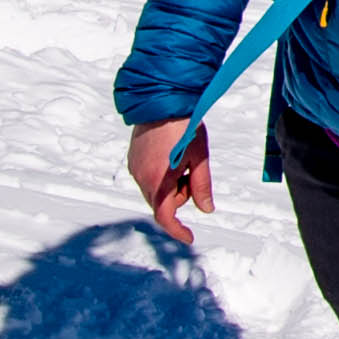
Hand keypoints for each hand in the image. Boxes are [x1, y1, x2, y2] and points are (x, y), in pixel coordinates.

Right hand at [130, 119, 214, 247]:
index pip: (165, 217)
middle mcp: (141, 178)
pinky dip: (162, 175)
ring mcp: (134, 168)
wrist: (160, 101)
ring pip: (155, 190)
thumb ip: (202, 187)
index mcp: (158, 182)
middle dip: (180, 194)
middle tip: (192, 170)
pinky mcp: (132, 159)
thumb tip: (206, 210)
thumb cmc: (184, 128)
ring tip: (182, 158)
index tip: (189, 237)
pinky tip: (170, 154)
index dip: (177, 230)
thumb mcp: (199, 158)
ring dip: (171, 184)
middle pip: (163, 202)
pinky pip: (148, 177)